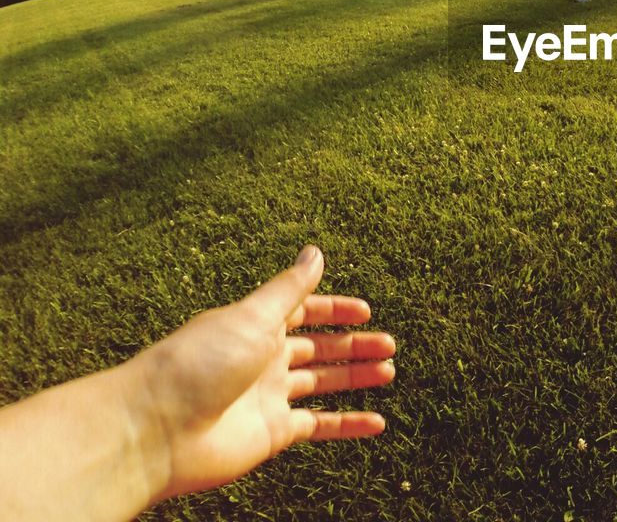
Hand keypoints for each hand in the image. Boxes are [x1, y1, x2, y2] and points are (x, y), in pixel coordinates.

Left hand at [126, 246, 395, 502]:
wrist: (157, 429)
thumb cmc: (198, 363)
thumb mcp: (252, 316)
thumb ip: (289, 288)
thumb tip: (315, 251)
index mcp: (257, 326)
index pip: (304, 312)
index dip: (335, 310)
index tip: (366, 311)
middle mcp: (264, 359)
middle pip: (319, 349)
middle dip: (354, 345)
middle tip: (390, 344)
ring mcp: (269, 397)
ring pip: (323, 384)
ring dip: (356, 378)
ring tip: (389, 372)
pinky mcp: (273, 433)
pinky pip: (320, 426)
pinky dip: (349, 425)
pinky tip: (377, 423)